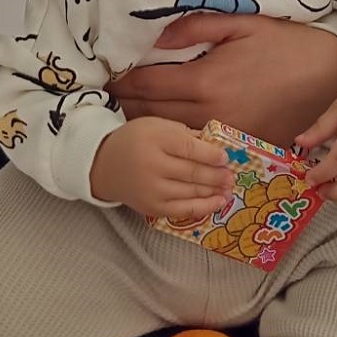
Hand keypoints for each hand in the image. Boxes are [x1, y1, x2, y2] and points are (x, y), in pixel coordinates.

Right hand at [89, 117, 233, 219]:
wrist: (104, 164)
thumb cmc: (135, 140)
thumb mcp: (157, 126)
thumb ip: (184, 134)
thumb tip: (215, 145)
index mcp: (154, 139)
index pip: (189, 148)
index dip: (211, 154)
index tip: (225, 157)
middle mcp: (152, 165)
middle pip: (193, 172)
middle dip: (217, 175)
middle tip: (231, 175)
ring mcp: (152, 189)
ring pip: (191, 192)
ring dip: (214, 190)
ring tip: (229, 187)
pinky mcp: (152, 208)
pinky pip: (184, 210)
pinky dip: (205, 207)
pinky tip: (219, 202)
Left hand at [111, 15, 336, 147]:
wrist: (330, 75)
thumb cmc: (285, 44)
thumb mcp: (241, 24)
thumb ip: (195, 29)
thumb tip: (157, 36)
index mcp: (206, 80)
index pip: (147, 85)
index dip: (122, 82)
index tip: (106, 77)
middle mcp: (210, 113)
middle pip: (152, 115)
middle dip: (125, 105)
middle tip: (105, 97)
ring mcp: (226, 135)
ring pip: (171, 135)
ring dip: (145, 125)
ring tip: (124, 114)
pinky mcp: (241, 147)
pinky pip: (198, 145)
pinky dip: (176, 137)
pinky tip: (165, 130)